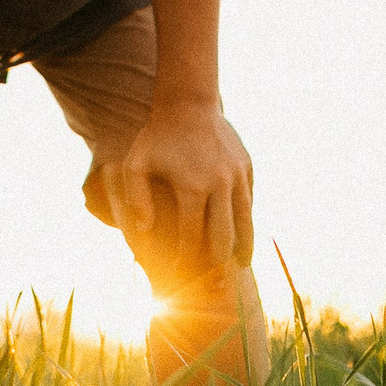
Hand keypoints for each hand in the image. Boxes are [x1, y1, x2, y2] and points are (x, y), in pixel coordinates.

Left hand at [112, 98, 254, 273]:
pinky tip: (243, 233)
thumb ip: (136, 200)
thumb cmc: (157, 137)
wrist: (188, 102)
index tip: (181, 274)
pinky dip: (247, 219)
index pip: (192, 235)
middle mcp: (219, 183)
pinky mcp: (247, 167)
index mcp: (192, 186)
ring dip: (244, 246)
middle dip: (219, 263)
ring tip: (241, 266)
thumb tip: (144, 232)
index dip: (186, 259)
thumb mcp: (136, 165)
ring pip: (245, 220)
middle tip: (217, 284)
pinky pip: (249, 200)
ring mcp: (237, 174)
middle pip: (224, 235)